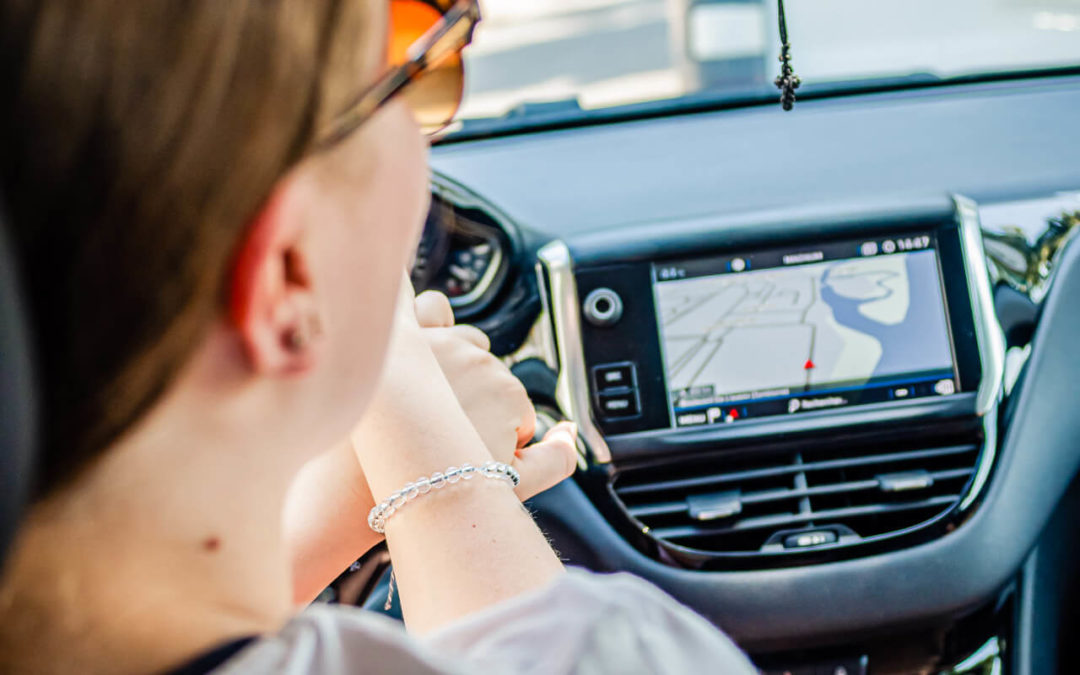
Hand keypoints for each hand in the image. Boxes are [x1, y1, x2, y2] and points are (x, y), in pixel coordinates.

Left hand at [413, 291, 575, 498]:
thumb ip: (558, 459)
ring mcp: (439, 343)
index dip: (499, 435)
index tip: (473, 454)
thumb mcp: (513, 486)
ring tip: (431, 401)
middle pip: (490, 374)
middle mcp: (477, 359)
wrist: (361, 485)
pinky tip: (423, 348)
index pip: (515, 408)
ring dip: (457, 362)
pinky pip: (431, 309)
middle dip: (478, 400)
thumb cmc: (437, 489)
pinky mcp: (406, 335)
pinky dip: (432, 322)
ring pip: (465, 340)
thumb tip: (569, 429)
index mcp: (507, 391)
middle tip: (448, 432)